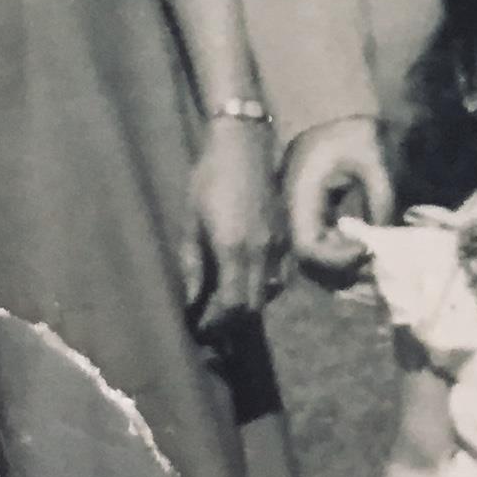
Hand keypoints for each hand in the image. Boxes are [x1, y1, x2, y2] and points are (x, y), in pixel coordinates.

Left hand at [184, 117, 286, 327]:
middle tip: (212, 323)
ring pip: (271, 293)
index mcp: (233, 249)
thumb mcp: (191, 221)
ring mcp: (279, 244)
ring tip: (230, 304)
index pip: (232, 304)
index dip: (216, 324)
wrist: (244, 146)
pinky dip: (267, 287)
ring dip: (251, 304)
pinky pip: (282, 275)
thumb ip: (192, 264)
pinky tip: (249, 281)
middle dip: (233, 321)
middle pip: (254, 306)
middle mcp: (262, 252)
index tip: (200, 330)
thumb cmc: (208, 179)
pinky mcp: (287, 236)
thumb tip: (189, 301)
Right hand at [288, 114, 396, 276]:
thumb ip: (381, 197)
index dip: (337, 258)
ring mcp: (301, 218)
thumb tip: (387, 236)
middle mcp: (294, 214)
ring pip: (316, 262)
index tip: (368, 248)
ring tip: (378, 266)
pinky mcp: (313, 218)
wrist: (332, 110)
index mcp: (300, 196)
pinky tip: (370, 254)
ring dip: (346, 270)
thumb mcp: (372, 158)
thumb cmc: (351, 130)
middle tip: (378, 266)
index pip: (307, 247)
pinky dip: (345, 258)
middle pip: (309, 263)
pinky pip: (324, 248)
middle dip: (345, 272)